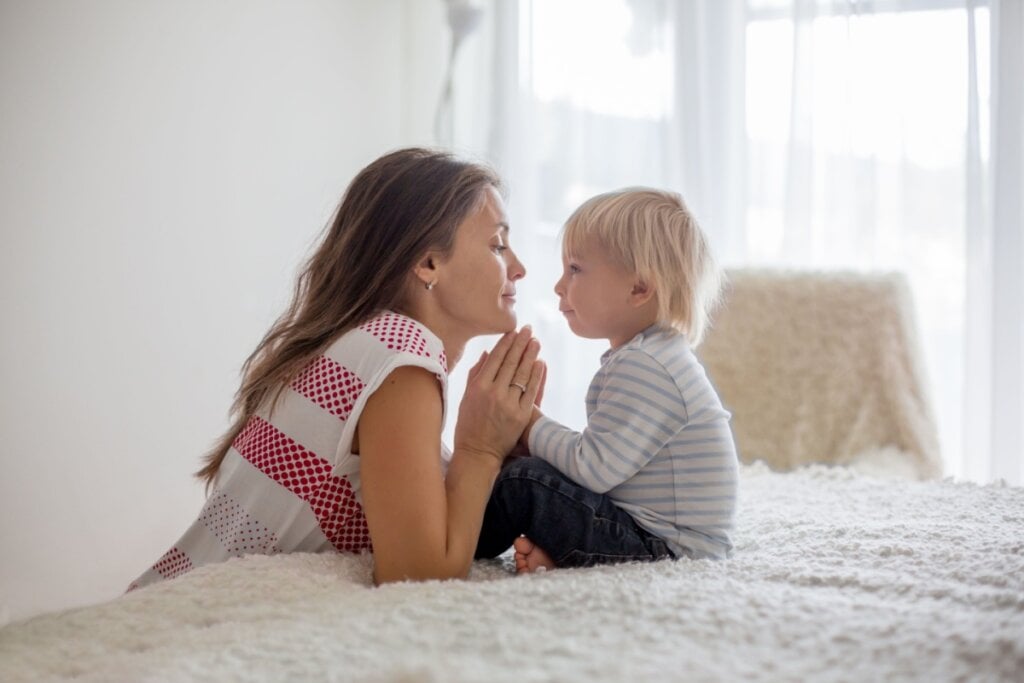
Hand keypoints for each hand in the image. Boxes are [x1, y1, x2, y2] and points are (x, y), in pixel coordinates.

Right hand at [454, 326, 542, 463]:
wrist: (478, 453)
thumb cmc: (468, 426)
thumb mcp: (466, 398)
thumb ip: (475, 374)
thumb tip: (488, 353)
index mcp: (478, 387)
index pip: (495, 359)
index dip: (506, 343)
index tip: (513, 331)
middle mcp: (494, 392)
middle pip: (511, 362)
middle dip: (520, 343)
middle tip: (528, 329)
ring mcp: (509, 403)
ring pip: (522, 374)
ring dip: (530, 355)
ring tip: (536, 342)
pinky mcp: (521, 415)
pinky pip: (531, 390)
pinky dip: (536, 375)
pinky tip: (540, 363)